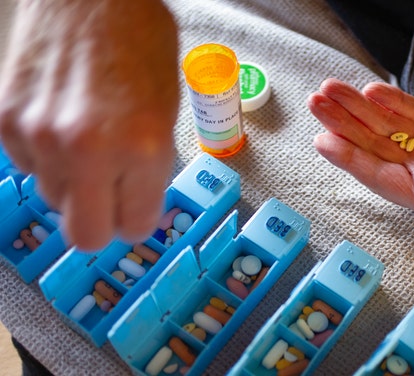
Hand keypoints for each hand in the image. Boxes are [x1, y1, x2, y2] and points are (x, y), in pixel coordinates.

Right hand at [0, 0, 179, 250]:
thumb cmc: (140, 42)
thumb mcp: (168, 109)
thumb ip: (152, 165)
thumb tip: (137, 205)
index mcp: (142, 146)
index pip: (137, 225)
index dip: (138, 217)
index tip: (137, 207)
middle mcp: (88, 149)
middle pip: (86, 236)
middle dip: (101, 222)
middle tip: (110, 199)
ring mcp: (41, 135)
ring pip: (54, 199)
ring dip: (73, 182)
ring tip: (87, 142)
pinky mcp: (6, 120)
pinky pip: (27, 167)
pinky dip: (45, 156)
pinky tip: (60, 123)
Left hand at [308, 78, 413, 257]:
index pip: (381, 176)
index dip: (351, 159)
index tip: (323, 140)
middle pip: (377, 147)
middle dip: (346, 124)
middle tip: (318, 101)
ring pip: (390, 127)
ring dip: (361, 110)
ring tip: (333, 90)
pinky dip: (393, 102)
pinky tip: (372, 91)